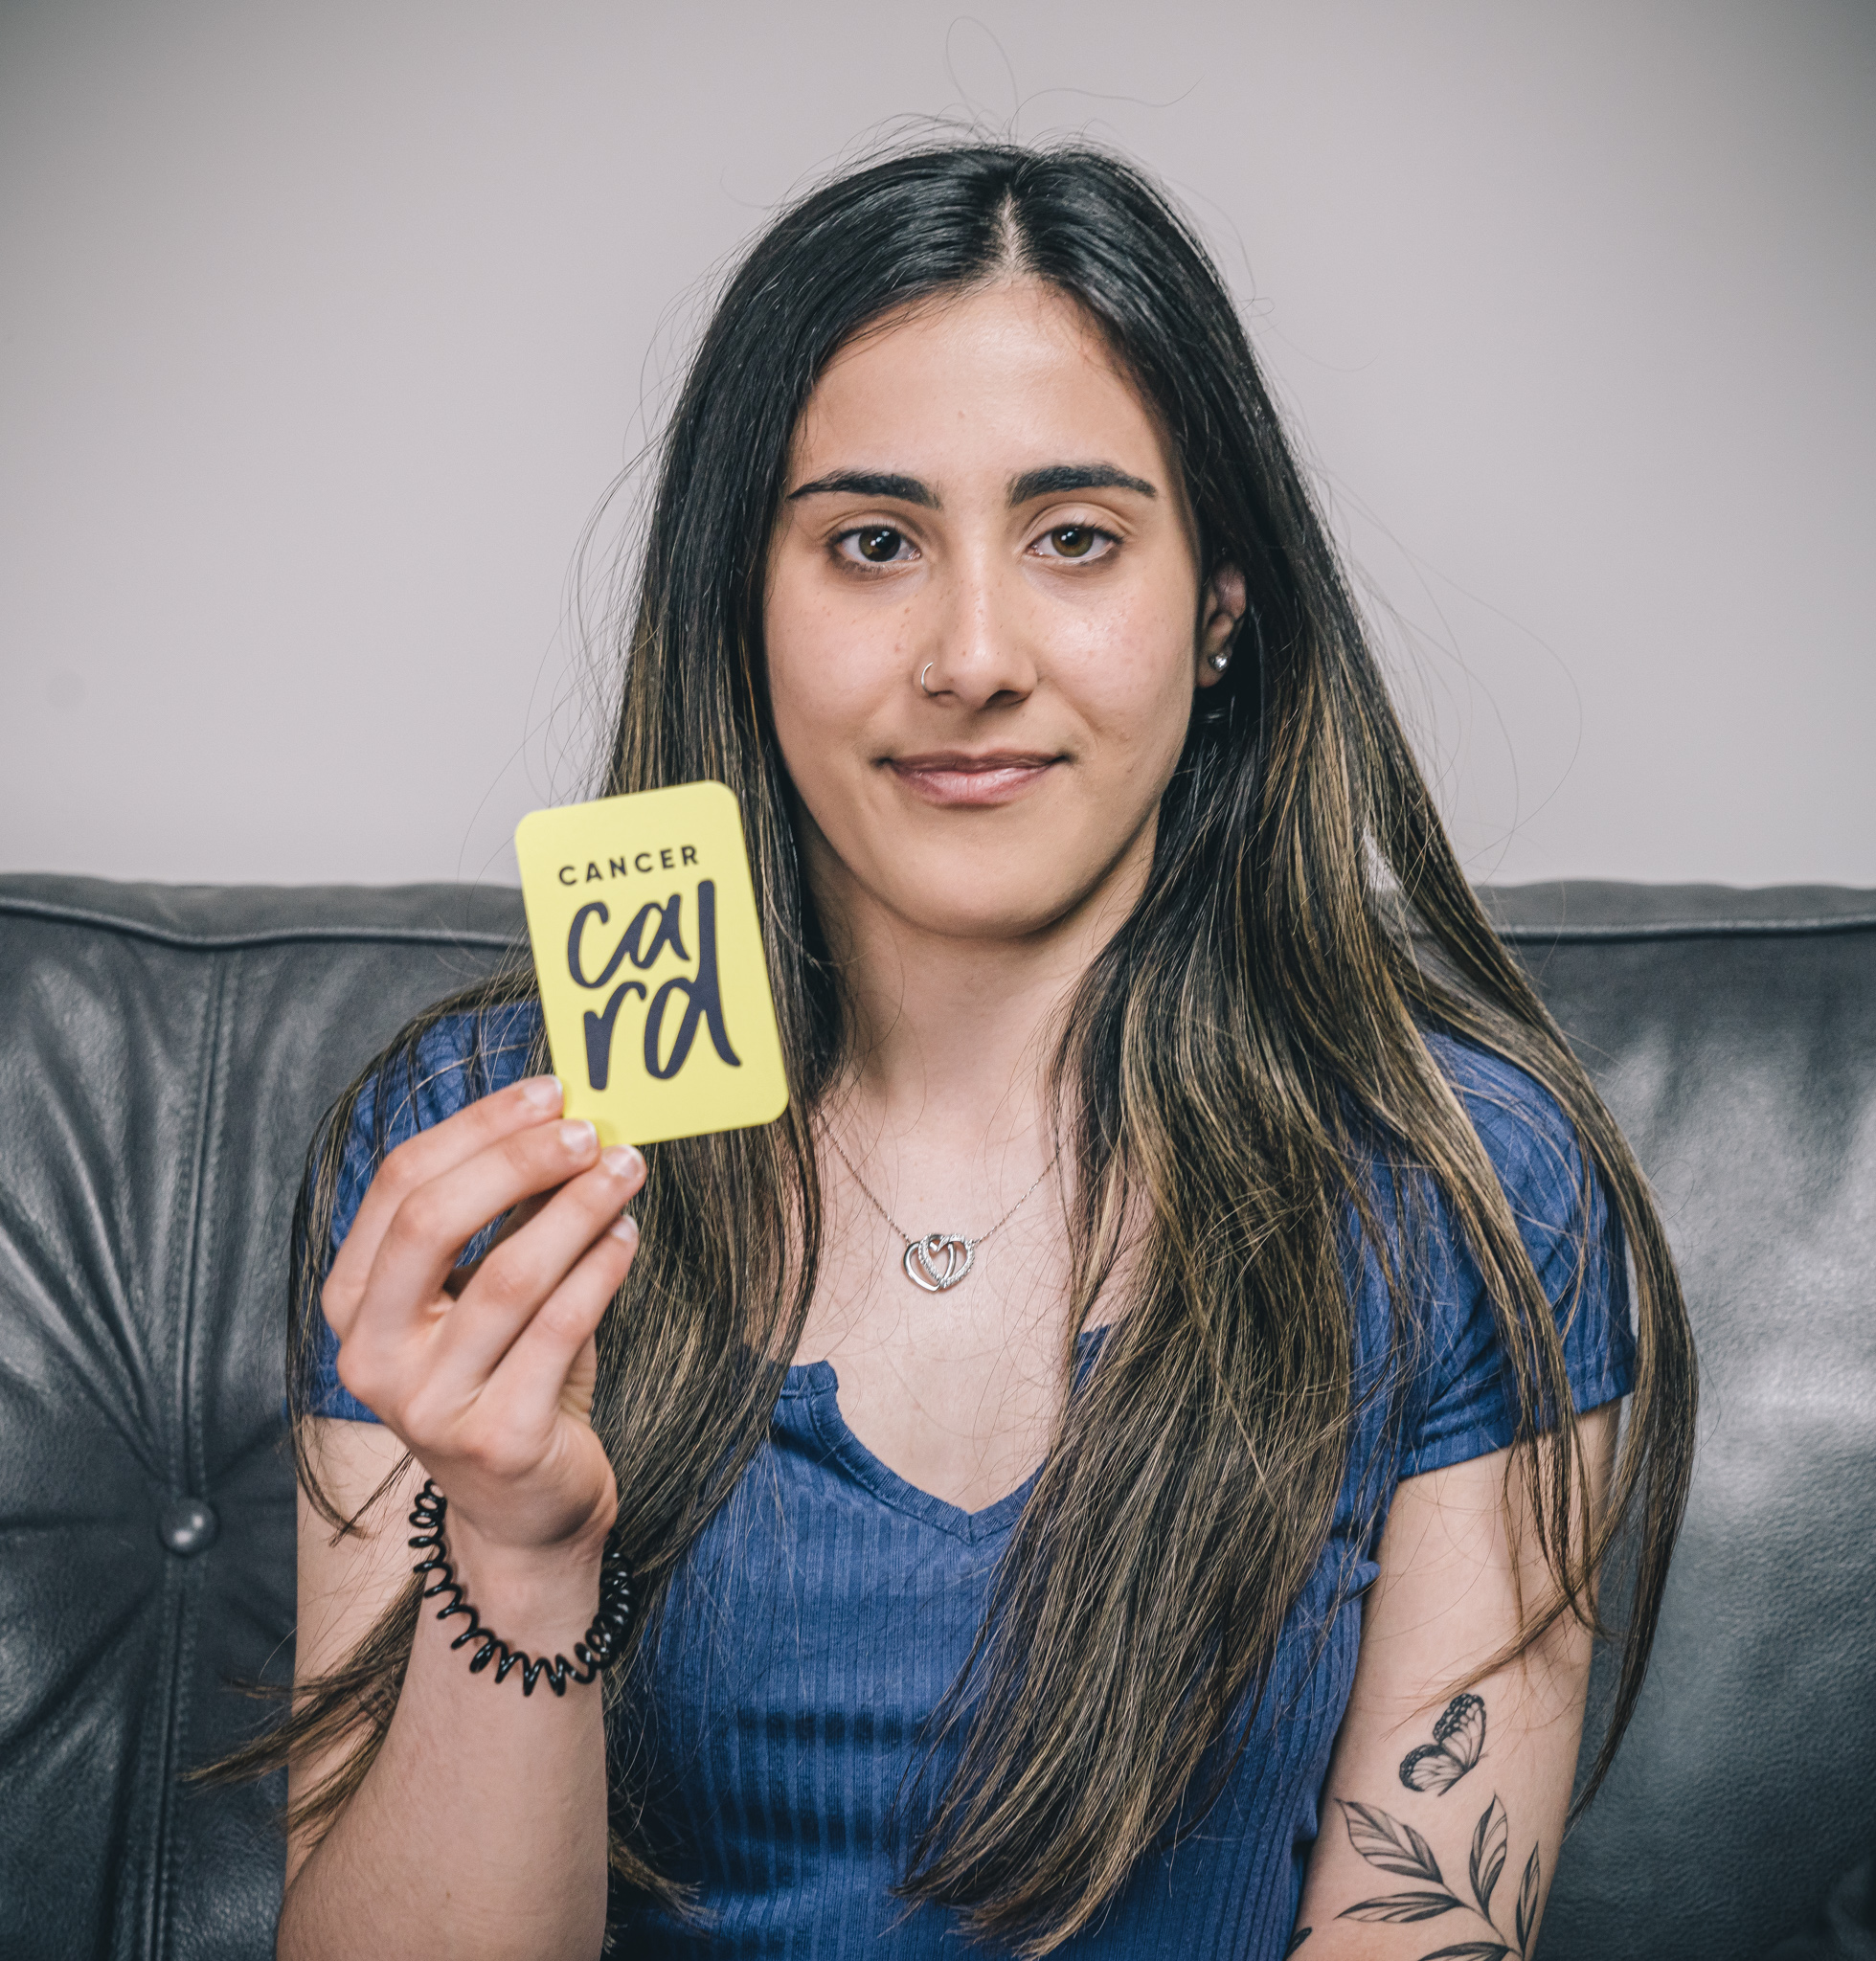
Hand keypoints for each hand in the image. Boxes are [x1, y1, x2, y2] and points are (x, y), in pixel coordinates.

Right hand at [320, 1074, 642, 1562]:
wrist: (525, 1509)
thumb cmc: (509, 1376)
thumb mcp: (486, 1293)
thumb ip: (506, 1219)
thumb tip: (564, 1119)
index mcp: (355, 1301)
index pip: (401, 1184)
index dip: (478, 1127)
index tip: (549, 1091)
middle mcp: (372, 1353)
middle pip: (433, 1220)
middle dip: (519, 1160)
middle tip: (591, 1130)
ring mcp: (427, 1403)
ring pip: (508, 1275)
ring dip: (577, 1209)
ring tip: (627, 1172)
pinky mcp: (495, 1439)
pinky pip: (559, 1330)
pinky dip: (601, 1269)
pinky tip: (628, 1236)